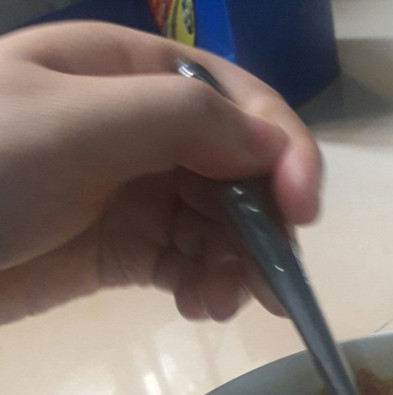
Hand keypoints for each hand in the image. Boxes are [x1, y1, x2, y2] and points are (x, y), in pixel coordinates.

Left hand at [0, 21, 321, 323]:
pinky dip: (204, 287)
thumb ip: (180, 124)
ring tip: (227, 305)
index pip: (234, 100)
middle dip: (262, 225)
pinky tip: (202, 308)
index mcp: (129, 73)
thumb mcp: (76, 125)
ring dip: (237, 265)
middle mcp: (139, 129)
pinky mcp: (116, 252)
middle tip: (273, 284)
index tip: (301, 211)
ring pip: (215, 226)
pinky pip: (183, 265)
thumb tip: (270, 146)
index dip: (280, 150)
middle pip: (235, 171)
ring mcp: (129, 193)